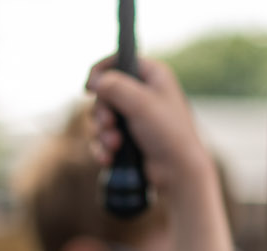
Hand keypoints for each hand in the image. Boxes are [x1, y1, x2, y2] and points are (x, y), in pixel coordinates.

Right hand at [86, 57, 210, 199]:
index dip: (101, 71)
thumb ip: (115, 87)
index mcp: (152, 76)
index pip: (120, 61)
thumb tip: (94, 80)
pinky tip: (109, 158)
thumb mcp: (141, 104)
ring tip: (115, 145)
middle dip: (102, 112)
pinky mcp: (128, 139)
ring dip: (102, 133)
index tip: (88, 86)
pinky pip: (104, 137)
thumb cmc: (168, 134)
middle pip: (105, 92)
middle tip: (109, 124)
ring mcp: (135, 117)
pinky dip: (103, 147)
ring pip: (102, 117)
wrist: (177, 172)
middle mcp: (143, 94)